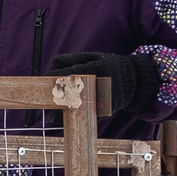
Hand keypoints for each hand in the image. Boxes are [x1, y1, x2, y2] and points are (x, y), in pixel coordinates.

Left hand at [49, 51, 164, 124]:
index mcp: (93, 70)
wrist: (134, 81)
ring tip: (51, 116)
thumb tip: (53, 61)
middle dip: (55, 98)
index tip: (42, 80)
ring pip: (77, 108)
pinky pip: (86, 114)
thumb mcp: (93, 57)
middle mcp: (96, 85)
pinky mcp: (104, 110)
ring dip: (63, 112)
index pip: (68, 74)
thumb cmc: (109, 65)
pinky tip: (63, 118)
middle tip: (42, 99)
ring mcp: (101, 99)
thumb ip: (73, 59)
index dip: (53, 78)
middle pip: (71, 93)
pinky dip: (74, 116)